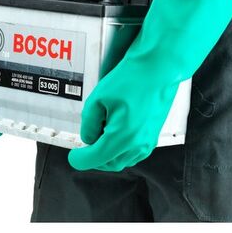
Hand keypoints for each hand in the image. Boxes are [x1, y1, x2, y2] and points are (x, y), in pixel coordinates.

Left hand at [67, 56, 178, 171]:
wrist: (158, 69)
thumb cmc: (132, 79)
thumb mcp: (98, 98)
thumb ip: (89, 123)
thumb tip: (88, 137)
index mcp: (122, 136)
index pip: (95, 159)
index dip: (80, 159)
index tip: (73, 156)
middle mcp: (138, 144)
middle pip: (110, 164)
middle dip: (94, 159)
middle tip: (85, 147)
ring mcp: (148, 141)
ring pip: (123, 161)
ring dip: (109, 156)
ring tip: (101, 138)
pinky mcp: (154, 135)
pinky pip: (135, 153)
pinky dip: (122, 151)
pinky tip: (116, 136)